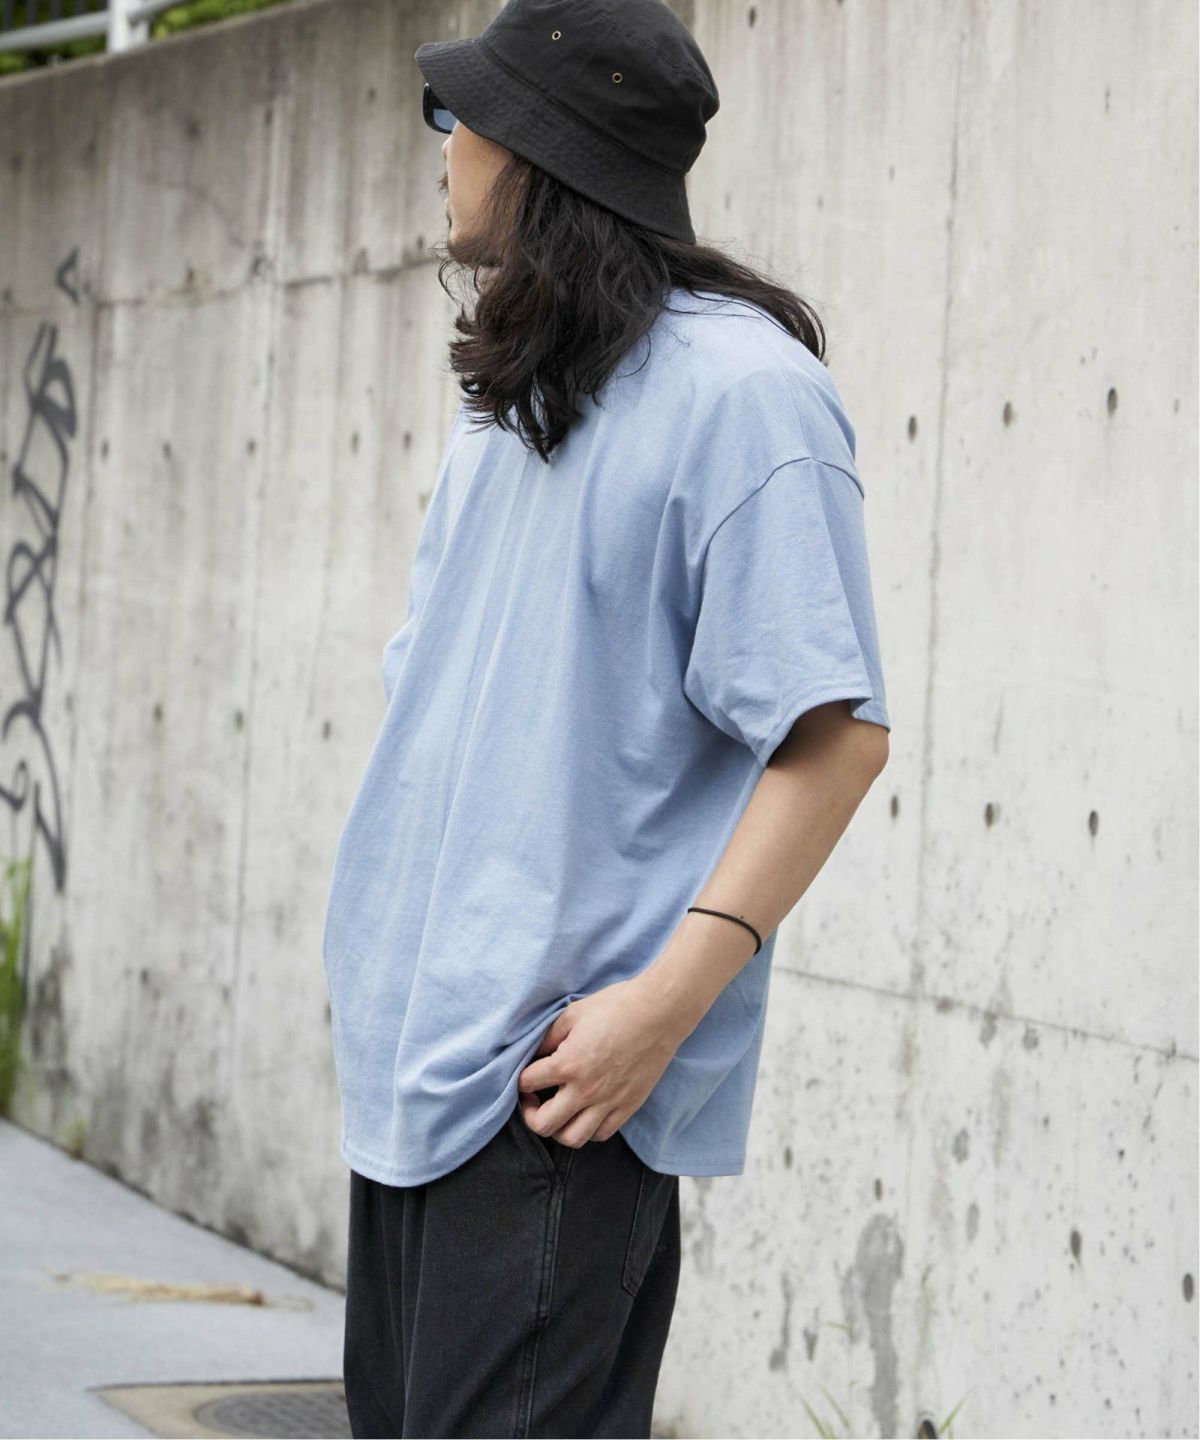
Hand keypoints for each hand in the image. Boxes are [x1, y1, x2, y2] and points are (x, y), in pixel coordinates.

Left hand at [516, 975, 684, 1147]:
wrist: (659, 1013)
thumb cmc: (616, 1007)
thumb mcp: (572, 1014)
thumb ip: (549, 1038)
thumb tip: (534, 1054)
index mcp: (568, 1064)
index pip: (527, 1083)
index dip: (521, 1078)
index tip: (527, 1074)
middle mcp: (586, 1090)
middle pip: (544, 1125)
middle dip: (530, 1114)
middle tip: (534, 1100)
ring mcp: (608, 1102)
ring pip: (572, 1139)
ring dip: (558, 1129)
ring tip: (559, 1113)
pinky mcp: (628, 1106)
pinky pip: (601, 1134)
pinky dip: (588, 1129)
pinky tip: (585, 1113)